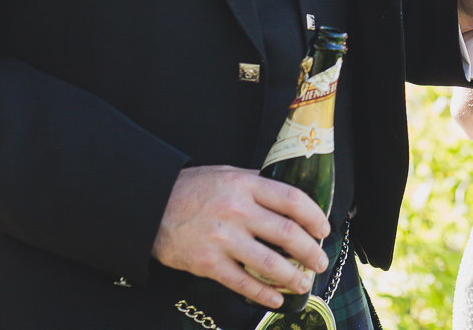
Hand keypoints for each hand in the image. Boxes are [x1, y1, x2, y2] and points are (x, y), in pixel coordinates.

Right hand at [152, 165, 330, 308]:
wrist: (149, 206)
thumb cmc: (191, 189)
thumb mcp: (227, 174)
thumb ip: (257, 183)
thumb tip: (289, 195)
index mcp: (245, 185)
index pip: (292, 200)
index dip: (314, 216)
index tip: (323, 228)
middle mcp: (237, 211)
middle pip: (287, 234)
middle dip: (310, 251)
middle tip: (320, 260)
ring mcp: (222, 239)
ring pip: (269, 263)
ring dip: (293, 277)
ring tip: (305, 283)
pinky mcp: (207, 263)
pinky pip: (243, 283)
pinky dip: (264, 294)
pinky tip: (277, 299)